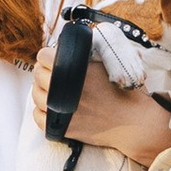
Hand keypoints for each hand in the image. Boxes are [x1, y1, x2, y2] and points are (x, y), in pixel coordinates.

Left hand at [31, 42, 170, 164]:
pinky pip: (38, 118)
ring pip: (36, 96)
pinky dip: (40, 111)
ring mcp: (65, 110)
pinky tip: (48, 107)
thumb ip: (89, 54)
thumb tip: (73, 42)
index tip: (50, 57)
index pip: (45, 56)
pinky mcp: (65, 128)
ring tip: (48, 89)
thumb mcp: (110, 64)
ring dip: (39, 90)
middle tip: (49, 72)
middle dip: (42, 70)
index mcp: (79, 71)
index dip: (46, 55)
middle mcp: (69, 90)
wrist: (134, 122)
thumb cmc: (125, 92)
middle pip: (38, 75)